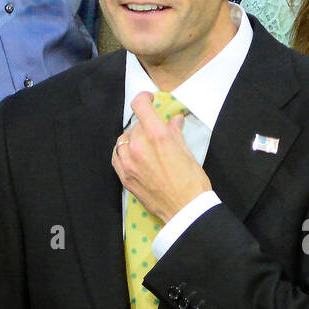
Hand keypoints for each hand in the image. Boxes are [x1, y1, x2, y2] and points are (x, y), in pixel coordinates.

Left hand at [112, 91, 209, 222]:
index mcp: (157, 136)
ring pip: (124, 140)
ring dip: (133, 139)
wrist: (184, 210)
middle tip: (157, 133)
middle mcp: (139, 147)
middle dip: (146, 125)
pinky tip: (134, 156)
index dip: (144, 98)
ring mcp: (128, 163)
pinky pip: (116, 156)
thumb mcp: (187, 152)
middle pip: (135, 125)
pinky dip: (123, 152)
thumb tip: (174, 120)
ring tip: (146, 146)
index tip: (149, 100)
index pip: (140, 106)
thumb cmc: (191, 181)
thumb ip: (175, 133)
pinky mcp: (124, 177)